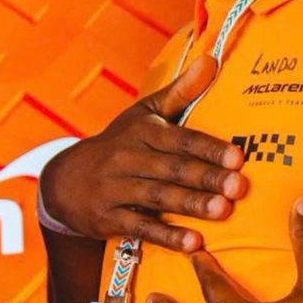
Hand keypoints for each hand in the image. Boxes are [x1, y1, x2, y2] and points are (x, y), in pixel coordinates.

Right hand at [39, 55, 245, 251]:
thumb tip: (212, 59)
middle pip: (173, 169)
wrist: (64, 180)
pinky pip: (140, 227)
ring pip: (158, 197)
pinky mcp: (108, 219)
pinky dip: (167, 236)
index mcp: (142, 131)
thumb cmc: (120, 142)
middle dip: (207, 178)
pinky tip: (193, 243)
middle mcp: (128, 158)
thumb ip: (181, 91)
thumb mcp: (145, 113)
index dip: (209, 149)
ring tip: (223, 211)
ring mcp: (116, 189)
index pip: (181, 140)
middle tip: (239, 187)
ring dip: (192, 205)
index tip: (238, 157)